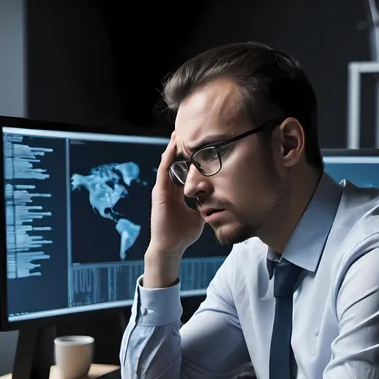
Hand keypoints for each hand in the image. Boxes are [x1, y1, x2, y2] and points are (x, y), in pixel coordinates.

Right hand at [149, 132, 204, 255]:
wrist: (171, 246)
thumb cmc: (183, 234)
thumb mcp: (199, 218)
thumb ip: (206, 208)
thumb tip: (219, 203)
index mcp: (177, 194)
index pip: (183, 171)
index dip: (189, 158)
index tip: (197, 146)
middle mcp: (169, 189)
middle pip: (174, 164)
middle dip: (180, 149)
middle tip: (187, 131)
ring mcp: (162, 190)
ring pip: (167, 164)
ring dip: (171, 149)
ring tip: (176, 134)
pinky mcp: (159, 193)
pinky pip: (163, 172)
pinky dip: (167, 159)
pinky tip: (172, 148)